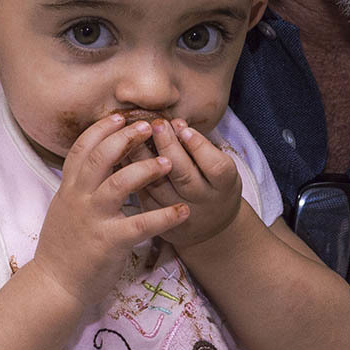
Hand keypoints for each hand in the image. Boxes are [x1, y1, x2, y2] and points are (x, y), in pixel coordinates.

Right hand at [32, 115, 188, 308]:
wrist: (55, 285)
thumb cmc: (64, 247)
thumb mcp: (64, 208)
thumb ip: (79, 186)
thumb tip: (96, 164)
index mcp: (68, 189)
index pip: (82, 149)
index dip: (101, 129)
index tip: (120, 116)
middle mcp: (79, 198)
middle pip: (100, 157)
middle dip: (125, 138)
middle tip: (148, 126)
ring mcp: (93, 219)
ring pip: (119, 183)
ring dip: (146, 169)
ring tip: (169, 161)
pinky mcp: (109, 242)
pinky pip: (141, 224)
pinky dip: (164, 216)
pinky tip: (183, 211)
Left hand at [131, 118, 242, 248]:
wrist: (210, 226)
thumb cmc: (214, 185)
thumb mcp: (219, 167)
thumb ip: (202, 148)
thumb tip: (175, 123)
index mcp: (225, 186)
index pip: (215, 166)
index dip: (199, 146)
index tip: (182, 126)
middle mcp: (204, 202)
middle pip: (184, 175)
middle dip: (168, 146)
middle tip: (156, 123)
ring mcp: (180, 215)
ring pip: (158, 185)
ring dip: (143, 158)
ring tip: (135, 134)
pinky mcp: (159, 223)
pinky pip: (142, 194)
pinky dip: (131, 173)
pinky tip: (125, 154)